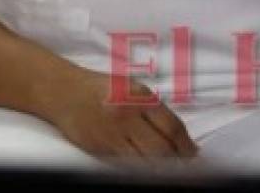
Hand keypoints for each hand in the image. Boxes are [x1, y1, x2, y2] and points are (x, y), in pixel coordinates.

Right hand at [48, 66, 196, 160]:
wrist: (65, 92)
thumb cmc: (102, 88)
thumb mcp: (132, 88)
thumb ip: (153, 108)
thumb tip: (177, 133)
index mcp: (140, 96)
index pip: (172, 126)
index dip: (186, 145)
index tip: (194, 154)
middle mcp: (128, 115)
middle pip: (161, 148)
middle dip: (176, 161)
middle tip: (185, 168)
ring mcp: (113, 133)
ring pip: (144, 160)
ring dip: (160, 168)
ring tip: (169, 172)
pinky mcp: (99, 148)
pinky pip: (124, 164)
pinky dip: (139, 169)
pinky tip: (145, 170)